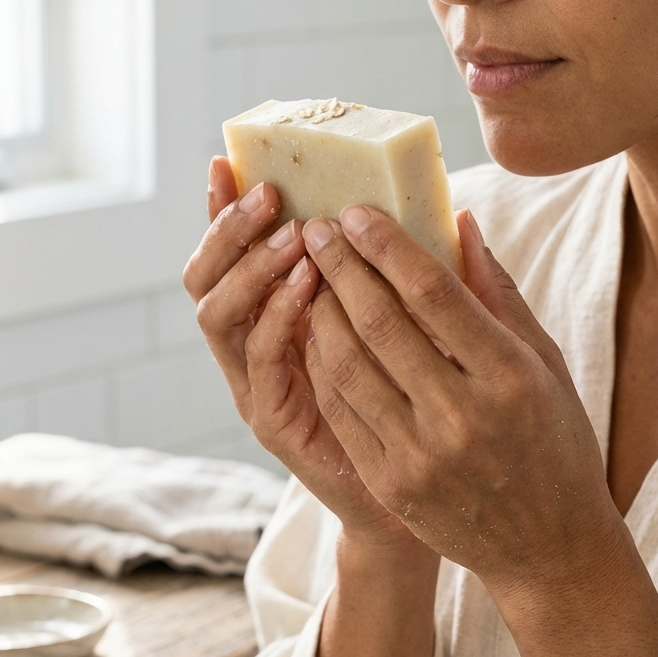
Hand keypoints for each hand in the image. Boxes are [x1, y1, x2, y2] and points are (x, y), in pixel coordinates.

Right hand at [183, 159, 421, 548]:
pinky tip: (307, 285)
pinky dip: (277, 316)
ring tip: (292, 233)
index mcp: (277, 317)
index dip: (222, 210)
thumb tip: (451, 209)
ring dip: (250, 267)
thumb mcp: (416, 326)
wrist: (426, 496)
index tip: (228, 160)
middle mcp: (254, 348)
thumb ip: (414, 275)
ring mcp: (256, 386)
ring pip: (218, 315)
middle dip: (228, 229)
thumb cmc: (422, 405)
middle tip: (266, 190)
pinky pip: (259, 360)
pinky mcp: (272, 421)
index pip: (232, 254)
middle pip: (206, 278)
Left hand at [302, 203, 618, 607]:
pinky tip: (316, 332)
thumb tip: (459, 220)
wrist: (547, 546)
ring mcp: (420, 455)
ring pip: (348, 365)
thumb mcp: (545, 364)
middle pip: (380, 324)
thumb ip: (498, 294)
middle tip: (316, 229)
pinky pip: (341, 410)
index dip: (385, 246)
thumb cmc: (554, 441)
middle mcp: (461, 416)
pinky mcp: (391, 483)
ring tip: (312, 277)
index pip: (431, 294)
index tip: (354, 213)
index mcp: (509, 376)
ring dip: (321, 312)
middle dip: (341, 267)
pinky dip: (323, 364)